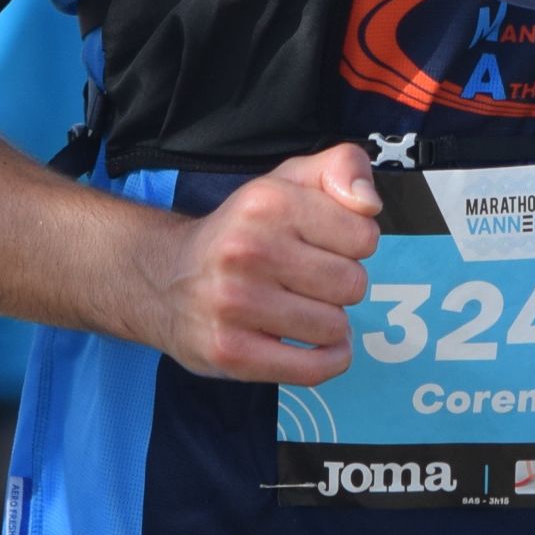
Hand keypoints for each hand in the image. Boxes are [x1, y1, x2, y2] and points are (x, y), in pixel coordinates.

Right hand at [149, 144, 380, 384]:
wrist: (166, 277)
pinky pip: (313, 368)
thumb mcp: (289, 180)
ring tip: (301, 307)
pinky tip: (317, 345)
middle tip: (311, 279)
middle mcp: (249, 249)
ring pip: (336, 327)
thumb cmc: (242, 229)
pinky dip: (328, 360)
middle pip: (352, 284)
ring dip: (329, 322)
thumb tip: (369, 204)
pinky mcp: (232, 352)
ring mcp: (236, 304)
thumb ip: (342, 167)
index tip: (328, 244)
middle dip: (341, 284)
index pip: (364, 235)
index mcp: (268, 201)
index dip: (355, 242)